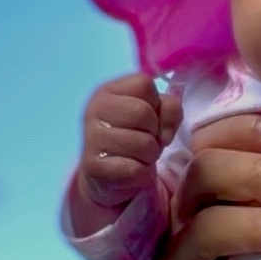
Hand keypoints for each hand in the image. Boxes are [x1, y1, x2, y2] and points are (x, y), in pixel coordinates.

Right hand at [76, 73, 181, 211]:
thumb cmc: (135, 138)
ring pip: (143, 143)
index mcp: (108, 90)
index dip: (156, 103)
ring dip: (150, 155)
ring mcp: (91, 138)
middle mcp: (94, 109)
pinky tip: (131, 171)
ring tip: (139, 156)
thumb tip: (166, 130)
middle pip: (143, 112)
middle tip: (145, 141)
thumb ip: (170, 108)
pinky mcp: (93, 167)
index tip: (149, 119)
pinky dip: (142, 174)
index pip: (144, 84)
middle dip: (154, 132)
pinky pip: (135, 169)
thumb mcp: (156, 114)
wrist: (109, 176)